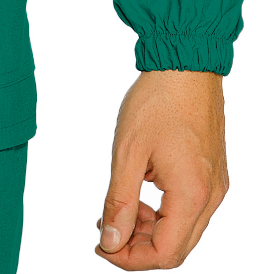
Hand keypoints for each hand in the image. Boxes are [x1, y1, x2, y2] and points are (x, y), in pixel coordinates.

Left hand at [95, 69, 227, 266]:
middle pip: (177, 248)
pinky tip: (141, 191)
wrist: (186, 63)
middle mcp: (211, 196)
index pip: (165, 254)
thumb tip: (111, 242)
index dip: (130, 259)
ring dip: (151, 230)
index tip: (101, 246)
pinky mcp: (213, 172)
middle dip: (139, 247)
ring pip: (185, 230)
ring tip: (120, 208)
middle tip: (106, 230)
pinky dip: (165, 211)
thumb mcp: (128, 152)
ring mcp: (216, 185)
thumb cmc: (157, 101)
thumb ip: (119, 202)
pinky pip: (191, 208)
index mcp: (192, 194)